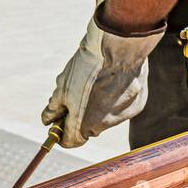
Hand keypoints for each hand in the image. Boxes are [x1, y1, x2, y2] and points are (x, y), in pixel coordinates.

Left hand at [41, 4, 164, 147]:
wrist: (119, 46)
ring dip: (100, 106)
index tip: (59, 122)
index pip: (70, 141)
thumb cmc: (88, 66)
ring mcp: (124, 114)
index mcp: (83, 124)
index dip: (62, 132)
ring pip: (107, 117)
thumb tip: (48, 119)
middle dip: (82, 117)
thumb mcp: (63, 86)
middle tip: (77, 96)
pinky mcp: (138, 103)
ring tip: (97, 82)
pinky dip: (117, 98)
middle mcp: (105, 125)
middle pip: (89, 128)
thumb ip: (55, 108)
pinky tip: (113, 80)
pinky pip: (123, 106)